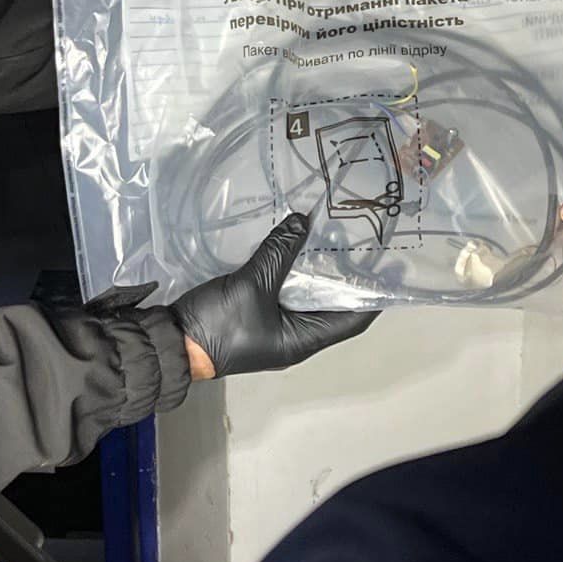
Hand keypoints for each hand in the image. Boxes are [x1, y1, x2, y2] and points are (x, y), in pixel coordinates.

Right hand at [172, 213, 377, 377]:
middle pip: (333, 304)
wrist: (172, 342)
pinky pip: (285, 288)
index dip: (373, 294)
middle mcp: (296, 334)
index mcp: (304, 338)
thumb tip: (303, 219)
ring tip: (332, 232)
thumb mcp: (252, 284)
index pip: (354, 319)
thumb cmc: (220, 325)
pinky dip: (293, 267)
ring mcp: (276, 324)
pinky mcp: (257, 310)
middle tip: (360, 237)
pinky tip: (294, 240)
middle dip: (346, 274)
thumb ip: (279, 251)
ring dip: (318, 267)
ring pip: (308, 293)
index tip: (390, 265)